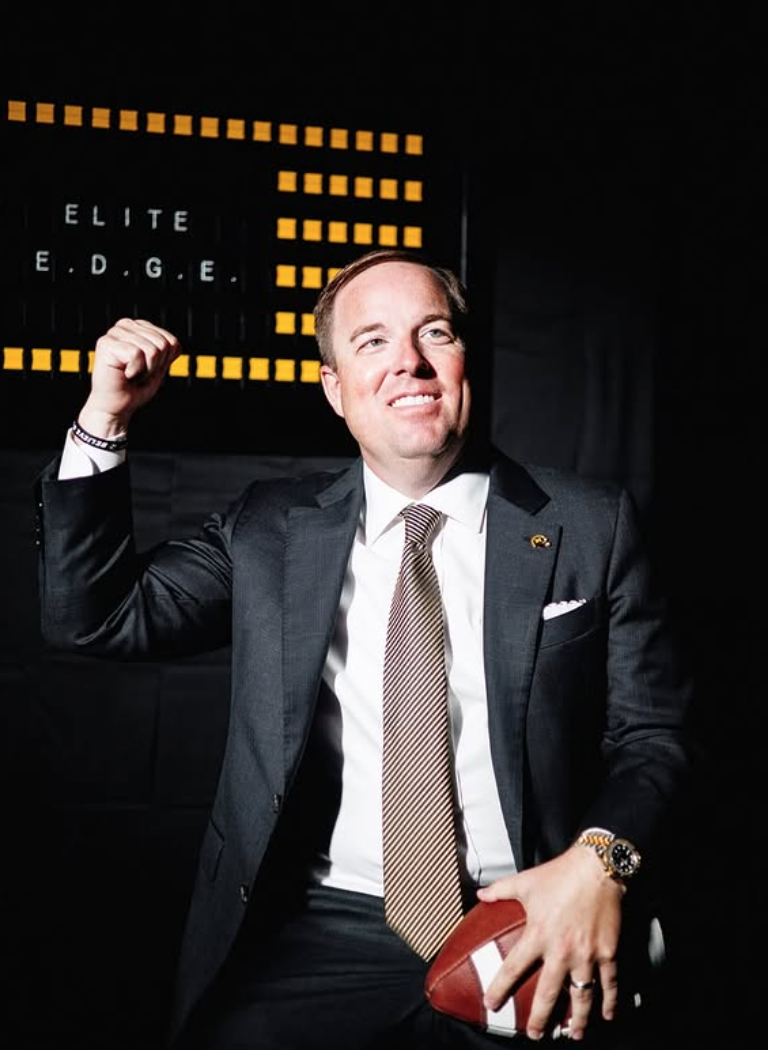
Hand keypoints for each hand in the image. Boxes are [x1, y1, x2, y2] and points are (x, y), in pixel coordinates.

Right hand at [77, 318, 181, 437]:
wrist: (116, 407)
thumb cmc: (135, 389)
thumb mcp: (158, 367)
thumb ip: (167, 352)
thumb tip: (176, 344)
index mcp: (139, 327)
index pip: (171, 341)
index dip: (164, 363)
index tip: (147, 370)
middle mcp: (126, 326)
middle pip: (163, 344)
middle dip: (155, 366)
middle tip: (139, 375)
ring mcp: (115, 333)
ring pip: (152, 349)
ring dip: (146, 370)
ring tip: (131, 375)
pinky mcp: (106, 343)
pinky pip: (136, 353)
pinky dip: (136, 370)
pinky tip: (124, 374)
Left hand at [476, 846, 624, 1040]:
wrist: (597, 868)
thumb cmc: (559, 874)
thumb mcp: (525, 882)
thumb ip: (500, 890)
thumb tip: (480, 894)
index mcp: (537, 935)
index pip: (512, 969)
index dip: (499, 988)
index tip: (492, 1004)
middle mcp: (561, 950)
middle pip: (548, 994)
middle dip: (540, 1018)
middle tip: (535, 1034)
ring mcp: (586, 955)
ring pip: (581, 997)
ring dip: (578, 1019)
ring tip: (574, 1034)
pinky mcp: (607, 953)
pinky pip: (609, 984)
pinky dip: (609, 1001)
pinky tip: (607, 1014)